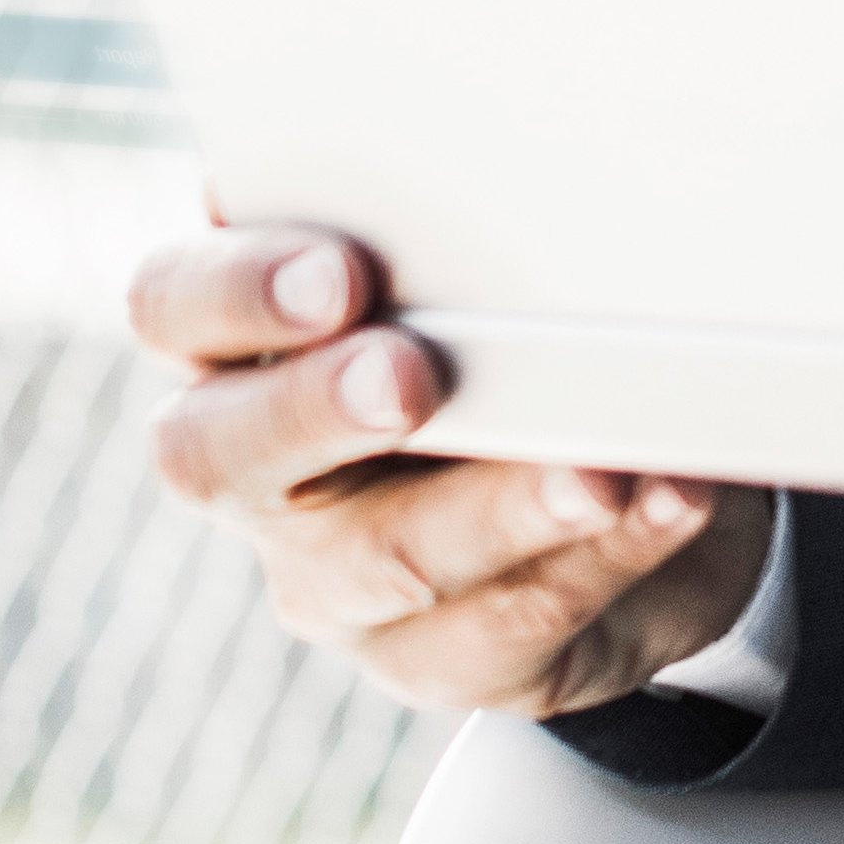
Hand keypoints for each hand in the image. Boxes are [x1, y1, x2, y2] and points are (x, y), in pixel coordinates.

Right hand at [130, 224, 772, 720]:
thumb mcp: (486, 259)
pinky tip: (669, 501)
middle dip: (316, 409)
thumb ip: (468, 228)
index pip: (174, 303)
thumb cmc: (524, 326)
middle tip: (409, 376)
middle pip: (217, 454)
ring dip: (499, 507)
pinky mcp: (439, 657)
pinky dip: (602, 557)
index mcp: (240, 339)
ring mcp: (335, 579)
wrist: (636, 476)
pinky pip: (505, 625)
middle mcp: (259, 467)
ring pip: (383, 560)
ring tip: (600, 468)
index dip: (235, 290)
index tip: (338, 272)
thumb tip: (544, 185)